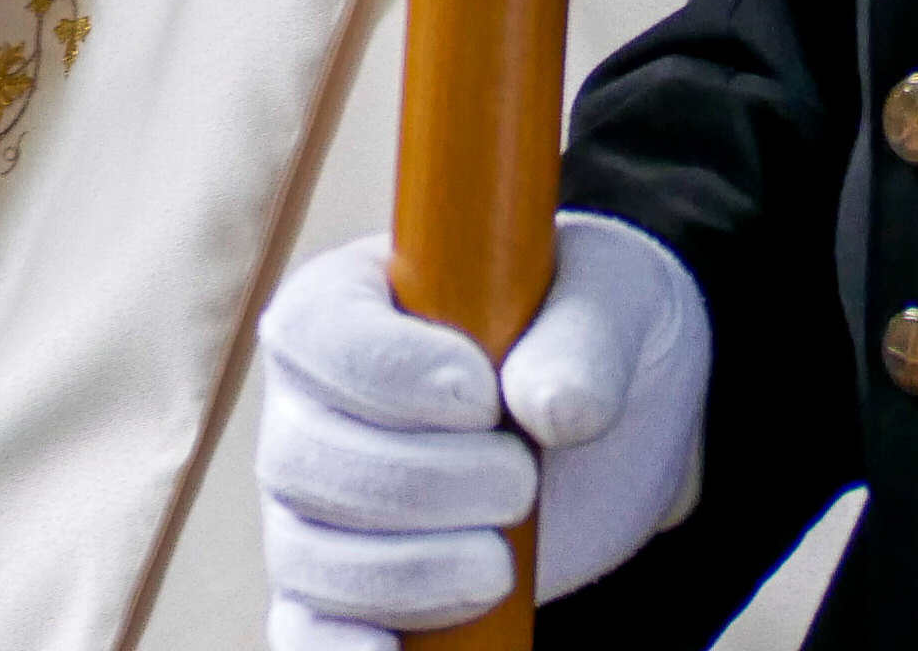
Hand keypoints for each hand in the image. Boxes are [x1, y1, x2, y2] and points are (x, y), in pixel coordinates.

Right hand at [257, 220, 710, 650]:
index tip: (485, 401)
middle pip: (308, 458)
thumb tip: (552, 407)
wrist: (615, 435)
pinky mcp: (340, 596)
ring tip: (501, 562)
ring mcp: (315, 508)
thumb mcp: (615, 302)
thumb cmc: (592, 337)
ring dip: (410, 572)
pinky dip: (340, 650)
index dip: (390, 375)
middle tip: (521, 481)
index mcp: (351, 302)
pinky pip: (302, 633)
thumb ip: (585, 339)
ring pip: (308, 555)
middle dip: (422, 485)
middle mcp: (310, 405)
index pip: (319, 336)